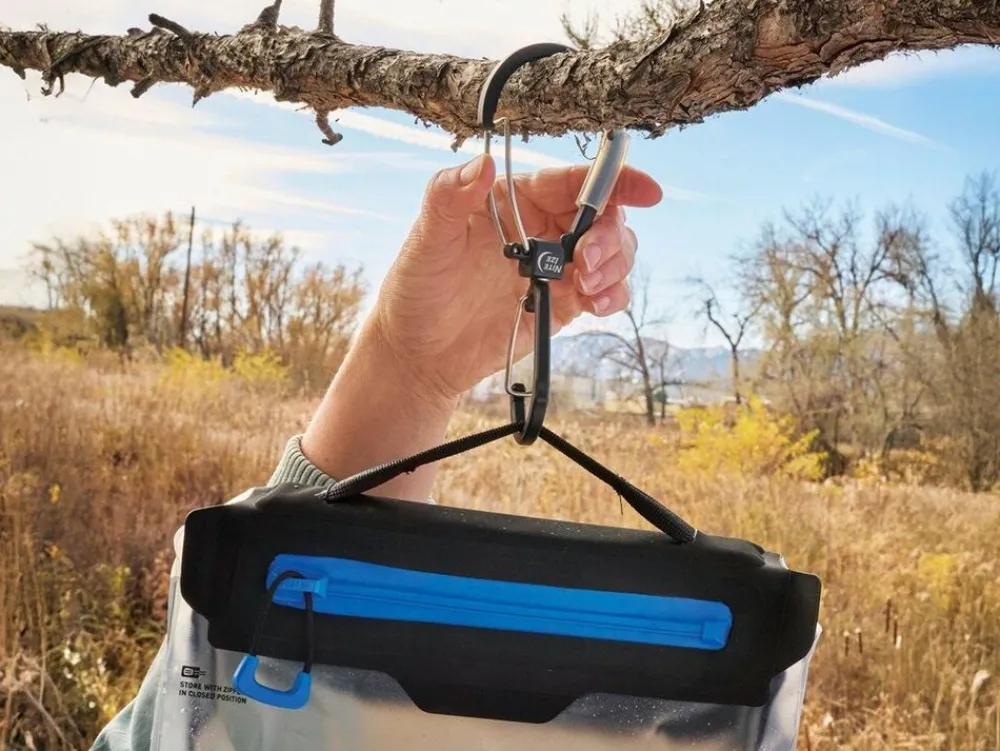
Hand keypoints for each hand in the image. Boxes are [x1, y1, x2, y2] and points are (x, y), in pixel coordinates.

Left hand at [301, 153, 662, 500]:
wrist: (419, 353)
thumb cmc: (416, 289)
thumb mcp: (427, 239)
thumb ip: (450, 196)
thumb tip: (483, 162)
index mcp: (514, 201)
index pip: (572, 181)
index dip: (615, 180)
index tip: (645, 190)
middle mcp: (541, 229)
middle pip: (603, 216)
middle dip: (610, 234)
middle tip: (589, 260)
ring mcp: (555, 268)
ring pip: (612, 252)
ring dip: (616, 264)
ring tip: (587, 285)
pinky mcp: (563, 304)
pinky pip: (605, 292)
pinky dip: (613, 296)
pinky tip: (595, 305)